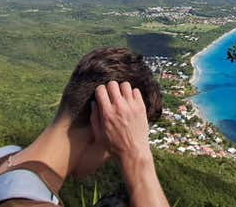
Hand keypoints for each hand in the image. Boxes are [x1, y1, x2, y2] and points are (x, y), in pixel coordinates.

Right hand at [92, 81, 167, 206]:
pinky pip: (136, 91)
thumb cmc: (114, 145)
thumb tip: (94, 103)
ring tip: (121, 97)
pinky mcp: (141, 107)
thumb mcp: (99, 134)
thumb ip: (94, 117)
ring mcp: (131, 106)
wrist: (133, 151)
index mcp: (107, 113)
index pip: (101, 90)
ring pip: (125, 85)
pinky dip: (132, 93)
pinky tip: (130, 101)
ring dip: (121, 89)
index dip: (99, 91)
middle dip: (109, 88)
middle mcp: (119, 107)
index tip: (101, 96)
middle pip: (112, 84)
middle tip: (111, 95)